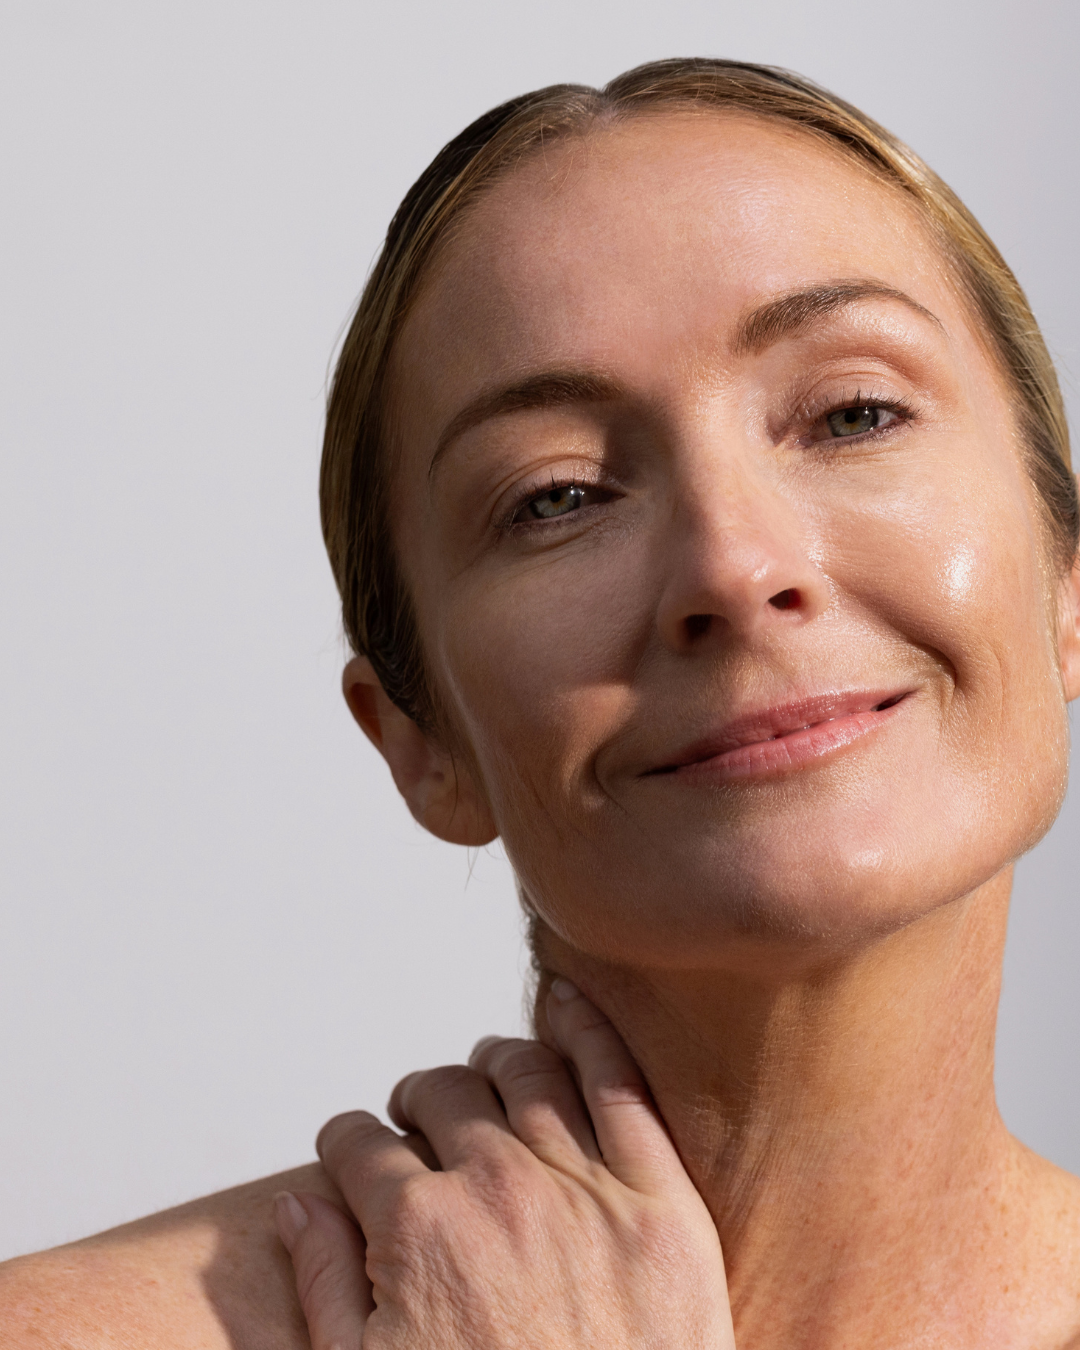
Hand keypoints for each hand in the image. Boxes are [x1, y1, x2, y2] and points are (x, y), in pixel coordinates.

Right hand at [274, 979, 734, 1348]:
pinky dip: (587, 1029)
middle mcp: (497, 1187)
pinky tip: (567, 1004)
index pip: (360, 1144)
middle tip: (418, 1119)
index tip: (352, 1150)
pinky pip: (621, 1084)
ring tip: (482, 1073)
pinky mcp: (662, 1202)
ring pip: (523, 1071)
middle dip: (416, 1099)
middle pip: (443, 1093)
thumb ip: (323, 1287)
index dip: (346, 1144)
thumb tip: (297, 1202)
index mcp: (418, 1231)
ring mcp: (584, 1186)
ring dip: (490, 1062)